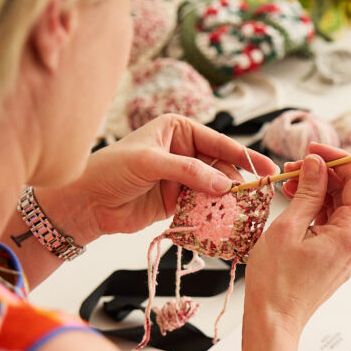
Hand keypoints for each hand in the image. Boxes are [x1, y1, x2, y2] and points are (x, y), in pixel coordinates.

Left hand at [38, 114, 277, 243]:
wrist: (85, 202)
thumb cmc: (110, 170)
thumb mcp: (150, 163)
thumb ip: (189, 172)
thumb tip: (225, 184)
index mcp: (178, 130)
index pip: (218, 142)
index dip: (244, 155)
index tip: (266, 168)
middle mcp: (183, 151)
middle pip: (221, 166)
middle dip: (237, 181)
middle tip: (256, 196)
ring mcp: (182, 178)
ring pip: (215, 187)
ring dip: (227, 199)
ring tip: (242, 210)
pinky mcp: (177, 202)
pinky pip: (203, 206)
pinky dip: (213, 213)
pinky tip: (223, 220)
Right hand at [245, 142, 350, 334]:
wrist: (274, 320)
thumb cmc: (276, 280)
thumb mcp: (289, 227)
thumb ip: (308, 191)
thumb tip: (317, 163)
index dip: (337, 158)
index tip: (312, 148)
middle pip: (349, 193)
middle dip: (323, 174)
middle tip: (292, 166)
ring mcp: (349, 251)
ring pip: (339, 207)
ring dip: (316, 190)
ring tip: (287, 183)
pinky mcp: (338, 257)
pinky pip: (332, 224)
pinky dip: (315, 209)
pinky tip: (294, 200)